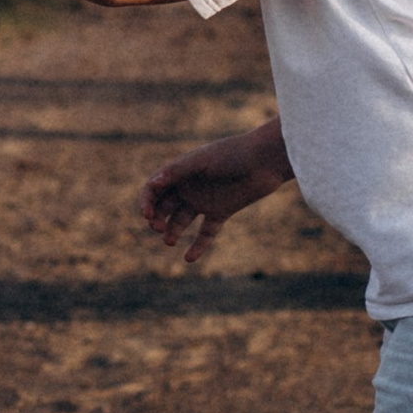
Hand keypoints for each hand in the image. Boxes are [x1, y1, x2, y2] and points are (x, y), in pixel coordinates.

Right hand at [140, 125, 293, 264]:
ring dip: (172, 232)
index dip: (147, 202)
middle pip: (164, 206)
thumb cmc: (233, 154)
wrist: (265, 160)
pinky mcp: (221, 212)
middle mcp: (189, 187)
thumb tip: (153, 183)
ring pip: (181, 221)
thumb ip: (178, 171)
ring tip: (169, 242)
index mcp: (181, 171)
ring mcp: (205, 201)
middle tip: (158, 228)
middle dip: (157, 218)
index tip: (147, 215)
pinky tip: (188, 258)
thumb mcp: (202, 160)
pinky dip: (198, 246)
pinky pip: (206, 233)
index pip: (154, 188)